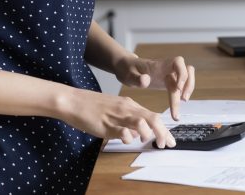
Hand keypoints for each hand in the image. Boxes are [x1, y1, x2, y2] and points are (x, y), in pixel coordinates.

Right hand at [60, 88, 175, 147]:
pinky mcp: (105, 124)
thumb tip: (138, 135)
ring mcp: (117, 116)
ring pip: (140, 122)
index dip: (164, 129)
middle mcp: (126, 108)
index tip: (170, 140)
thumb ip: (128, 121)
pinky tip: (127, 140)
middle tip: (167, 144)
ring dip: (148, 133)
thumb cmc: (93, 106)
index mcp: (130, 105)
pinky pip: (121, 131)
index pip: (153, 116)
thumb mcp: (115, 110)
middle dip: (163, 132)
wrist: (74, 100)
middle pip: (152, 118)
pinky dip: (128, 137)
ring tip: (148, 141)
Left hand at [115, 55, 195, 119]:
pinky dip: (182, 93)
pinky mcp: (168, 81)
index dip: (182, 73)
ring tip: (183, 102)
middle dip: (188, 85)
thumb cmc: (127, 69)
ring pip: (187, 77)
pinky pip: (181, 85)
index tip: (177, 87)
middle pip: (187, 71)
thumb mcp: (128, 74)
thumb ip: (136, 78)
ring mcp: (169, 74)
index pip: (177, 62)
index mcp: (159, 65)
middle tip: (183, 100)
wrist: (126, 67)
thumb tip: (146, 80)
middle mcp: (167, 68)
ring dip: (188, 89)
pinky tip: (177, 104)